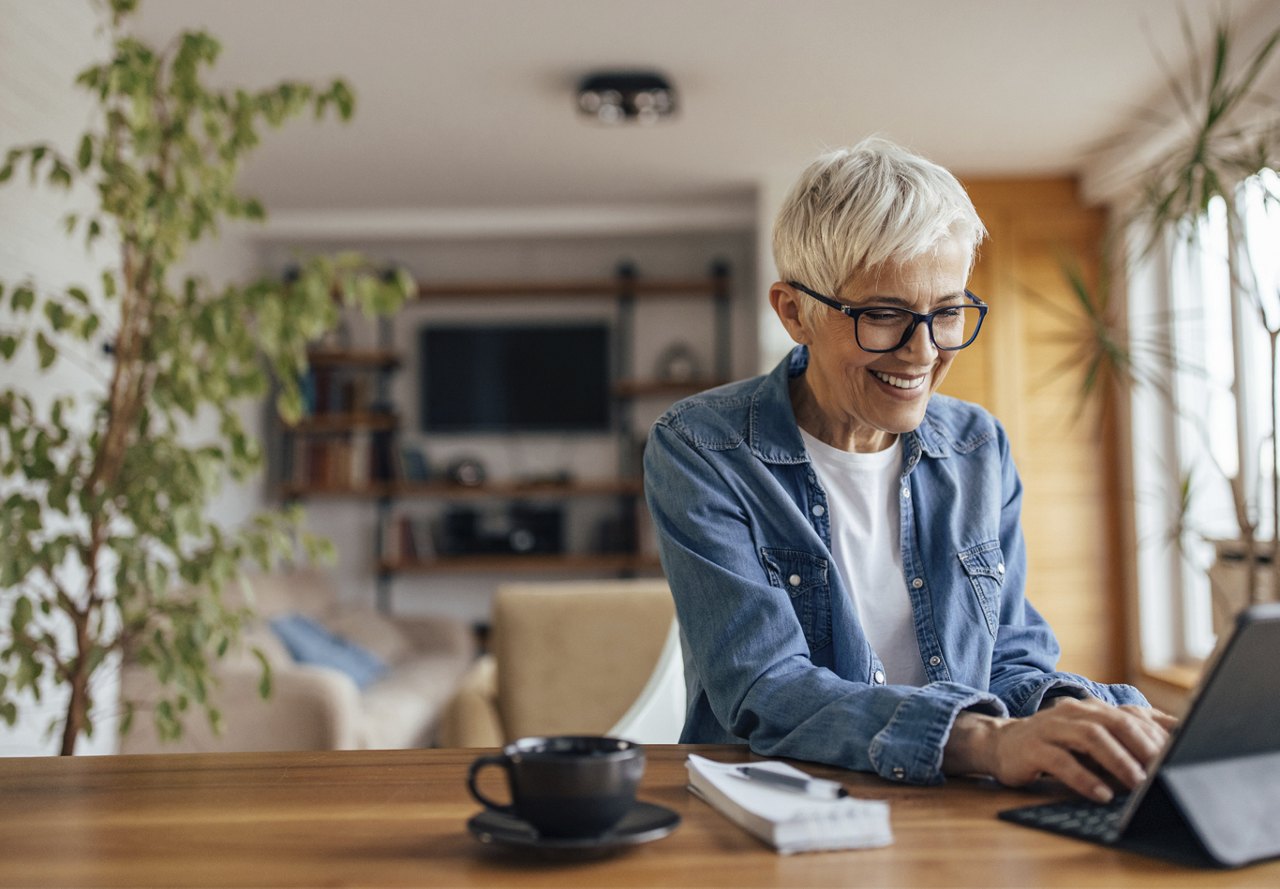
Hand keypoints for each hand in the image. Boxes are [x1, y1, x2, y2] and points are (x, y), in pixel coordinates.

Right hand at [944, 697, 1177, 802]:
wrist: (1002, 744)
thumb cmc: (1057, 746)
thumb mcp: (1093, 739)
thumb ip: (1125, 741)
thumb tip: (1175, 746)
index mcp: (1093, 708)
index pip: (1133, 718)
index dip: (1158, 737)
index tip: (1183, 757)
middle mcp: (1074, 712)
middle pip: (1116, 723)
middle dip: (1144, 747)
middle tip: (1166, 771)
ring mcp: (1051, 727)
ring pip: (1090, 738)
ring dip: (1118, 761)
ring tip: (1138, 785)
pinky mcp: (1033, 747)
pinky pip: (1061, 762)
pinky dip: (1084, 778)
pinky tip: (1101, 794)